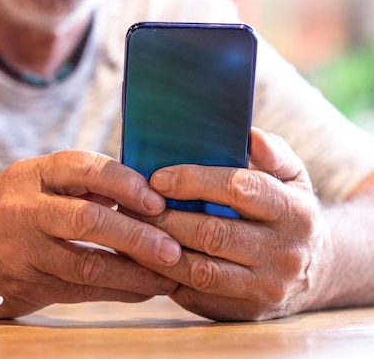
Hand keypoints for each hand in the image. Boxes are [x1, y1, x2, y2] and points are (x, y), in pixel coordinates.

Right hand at [0, 150, 180, 317]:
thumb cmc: (6, 216)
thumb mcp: (32, 187)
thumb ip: (78, 186)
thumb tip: (143, 193)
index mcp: (29, 175)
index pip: (83, 167)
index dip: (124, 182)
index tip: (156, 201)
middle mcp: (23, 208)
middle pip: (87, 219)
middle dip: (136, 234)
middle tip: (172, 248)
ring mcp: (22, 249)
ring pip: (86, 263)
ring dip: (133, 270)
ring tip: (167, 274)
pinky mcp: (26, 283)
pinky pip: (81, 290)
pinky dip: (118, 290)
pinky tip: (144, 289)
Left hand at [137, 127, 330, 320]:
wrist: (314, 272)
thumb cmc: (289, 212)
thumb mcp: (293, 179)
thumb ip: (273, 154)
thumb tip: (249, 134)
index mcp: (294, 211)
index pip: (241, 189)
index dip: (195, 181)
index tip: (158, 177)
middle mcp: (283, 252)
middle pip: (213, 233)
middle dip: (166, 218)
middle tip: (131, 205)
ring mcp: (265, 287)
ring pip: (200, 270)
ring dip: (158, 250)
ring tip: (132, 231)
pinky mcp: (245, 311)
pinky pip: (196, 296)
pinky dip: (165, 276)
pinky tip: (144, 259)